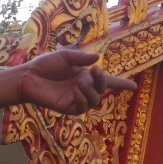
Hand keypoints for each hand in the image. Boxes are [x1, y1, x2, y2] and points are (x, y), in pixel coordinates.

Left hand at [16, 49, 136, 114]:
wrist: (28, 76)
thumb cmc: (45, 65)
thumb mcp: (64, 56)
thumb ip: (80, 57)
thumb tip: (98, 58)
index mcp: (85, 75)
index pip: (107, 80)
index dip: (121, 83)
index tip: (134, 86)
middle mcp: (83, 87)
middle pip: (102, 89)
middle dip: (102, 81)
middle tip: (94, 71)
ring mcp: (76, 98)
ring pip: (94, 100)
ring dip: (92, 92)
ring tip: (81, 84)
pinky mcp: (67, 107)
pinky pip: (81, 107)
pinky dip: (82, 99)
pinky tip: (75, 91)